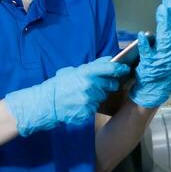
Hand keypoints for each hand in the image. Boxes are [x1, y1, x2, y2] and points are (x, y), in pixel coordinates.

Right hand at [4, 56, 128, 135]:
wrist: (46, 103)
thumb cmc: (58, 85)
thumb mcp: (73, 71)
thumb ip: (92, 66)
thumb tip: (108, 60)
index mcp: (86, 73)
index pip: (110, 68)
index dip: (120, 68)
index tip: (124, 68)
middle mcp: (90, 86)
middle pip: (111, 84)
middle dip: (108, 84)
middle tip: (99, 84)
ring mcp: (89, 100)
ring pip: (103, 96)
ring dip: (97, 95)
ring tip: (83, 94)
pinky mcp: (87, 112)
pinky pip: (95, 107)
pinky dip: (90, 105)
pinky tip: (79, 103)